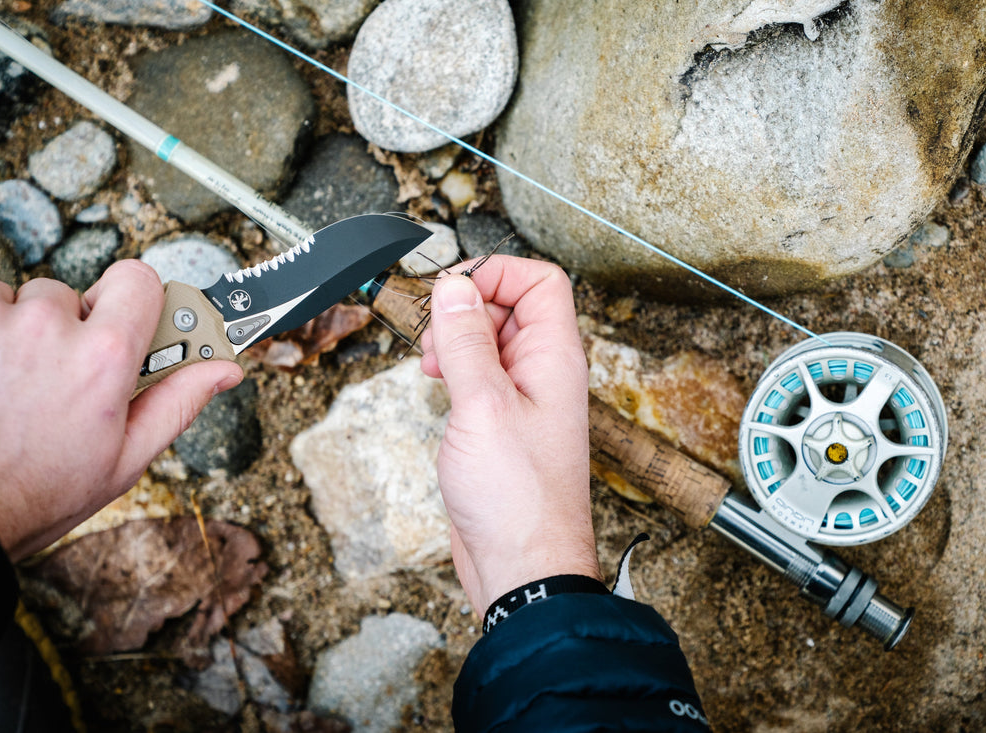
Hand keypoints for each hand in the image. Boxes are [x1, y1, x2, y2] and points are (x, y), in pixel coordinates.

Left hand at [0, 261, 242, 559]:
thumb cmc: (37, 494)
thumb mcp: (125, 459)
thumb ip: (179, 402)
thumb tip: (224, 370)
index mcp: (105, 357)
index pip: (139, 280)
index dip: (137, 302)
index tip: (132, 323)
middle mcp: (50, 327)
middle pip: (77, 296)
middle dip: (73, 328)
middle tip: (62, 377)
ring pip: (24, 299)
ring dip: (22, 329)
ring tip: (16, 381)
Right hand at [420, 257, 600, 615]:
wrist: (523, 568)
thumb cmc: (517, 499)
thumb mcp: (483, 407)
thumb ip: (466, 342)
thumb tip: (455, 287)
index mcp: (555, 358)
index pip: (540, 282)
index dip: (496, 273)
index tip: (452, 290)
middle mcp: (544, 373)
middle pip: (511, 306)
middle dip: (466, 308)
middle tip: (433, 335)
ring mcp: (524, 400)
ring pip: (491, 342)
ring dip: (456, 340)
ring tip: (430, 364)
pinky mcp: (502, 426)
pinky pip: (481, 376)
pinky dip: (455, 371)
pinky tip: (436, 387)